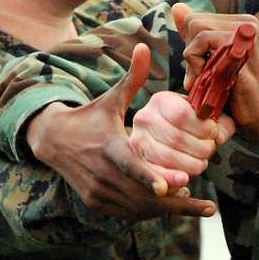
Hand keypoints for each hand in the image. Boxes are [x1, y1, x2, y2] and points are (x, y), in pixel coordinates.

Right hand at [27, 43, 216, 219]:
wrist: (53, 140)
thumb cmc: (91, 116)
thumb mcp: (111, 98)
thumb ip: (133, 77)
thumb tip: (144, 46)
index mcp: (109, 146)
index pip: (130, 165)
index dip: (150, 177)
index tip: (173, 186)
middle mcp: (102, 173)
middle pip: (142, 195)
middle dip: (175, 202)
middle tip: (205, 205)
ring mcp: (97, 191)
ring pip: (137, 208)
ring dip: (165, 208)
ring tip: (192, 201)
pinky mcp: (95, 203)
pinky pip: (127, 214)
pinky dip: (148, 211)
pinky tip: (168, 203)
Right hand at [130, 91, 233, 176]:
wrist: (163, 139)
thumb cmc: (189, 127)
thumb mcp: (203, 117)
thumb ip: (218, 123)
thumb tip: (219, 137)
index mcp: (161, 101)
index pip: (182, 115)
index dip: (204, 128)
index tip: (213, 133)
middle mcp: (145, 119)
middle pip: (177, 139)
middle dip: (202, 149)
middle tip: (209, 150)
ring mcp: (138, 142)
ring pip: (169, 158)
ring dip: (192, 165)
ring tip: (200, 162)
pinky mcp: (137, 164)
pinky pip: (155, 174)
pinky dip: (171, 179)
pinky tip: (183, 180)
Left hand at [171, 3, 258, 134]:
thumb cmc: (234, 93)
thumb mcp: (210, 60)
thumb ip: (194, 35)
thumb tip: (176, 7)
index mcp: (242, 22)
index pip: (195, 18)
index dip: (190, 45)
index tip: (199, 68)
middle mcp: (247, 22)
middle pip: (193, 21)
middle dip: (189, 51)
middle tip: (199, 76)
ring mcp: (246, 32)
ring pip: (196, 28)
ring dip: (192, 58)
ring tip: (203, 78)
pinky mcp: (241, 46)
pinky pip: (204, 41)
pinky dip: (196, 62)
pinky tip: (206, 80)